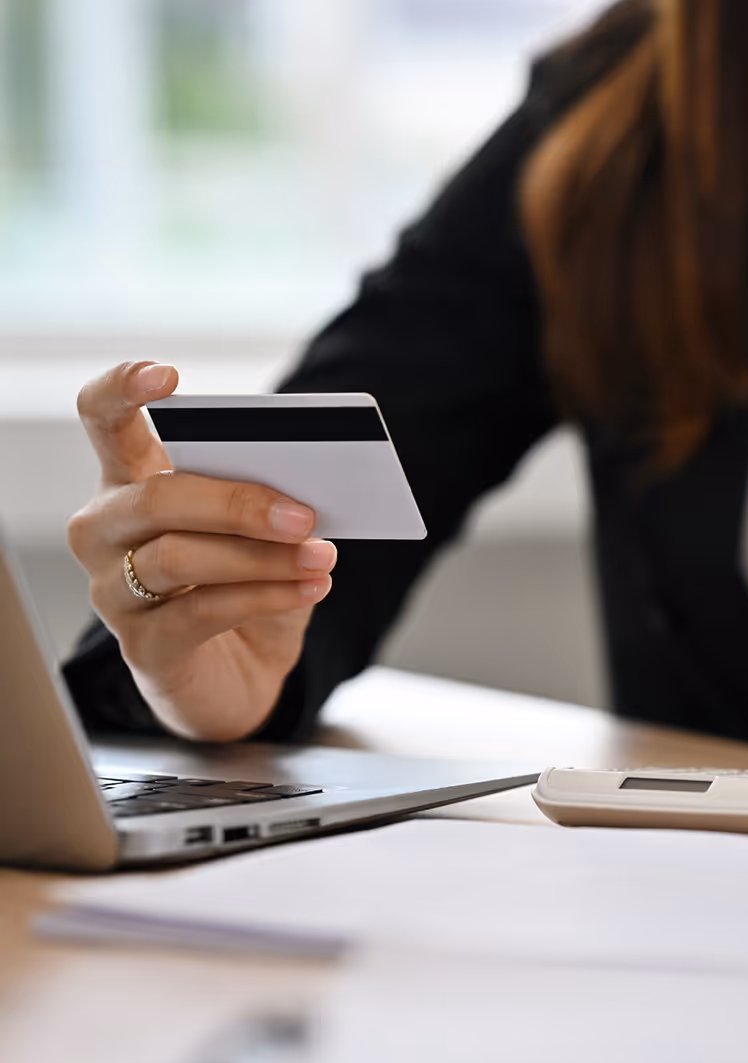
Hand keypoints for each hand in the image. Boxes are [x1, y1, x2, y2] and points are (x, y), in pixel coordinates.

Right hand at [68, 361, 336, 741]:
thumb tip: (306, 484)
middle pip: (156, 497)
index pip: (102, 419)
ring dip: (262, 556)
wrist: (241, 675)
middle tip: (304, 513)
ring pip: (179, 557)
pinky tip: (310, 588)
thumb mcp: (259, 533)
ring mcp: (113, 592)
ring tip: (321, 555)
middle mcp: (106, 532)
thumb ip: (268, 499)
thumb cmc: (244, 586)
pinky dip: (266, 596)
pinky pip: (202, 612)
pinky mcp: (143, 647)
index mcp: (130, 482)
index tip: (168, 376)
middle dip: (238, 501)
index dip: (122, 390)